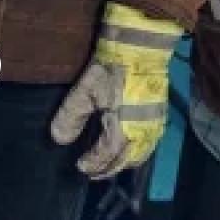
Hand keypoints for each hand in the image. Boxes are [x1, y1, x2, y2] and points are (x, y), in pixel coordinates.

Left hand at [50, 3, 182, 179]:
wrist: (142, 46)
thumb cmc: (111, 67)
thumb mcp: (85, 90)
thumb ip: (71, 117)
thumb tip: (58, 140)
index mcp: (122, 129)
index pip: (105, 156)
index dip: (93, 164)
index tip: (80, 167)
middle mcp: (141, 133)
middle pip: (125, 160)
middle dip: (109, 169)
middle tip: (93, 173)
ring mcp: (155, 125)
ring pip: (141, 154)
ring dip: (125, 163)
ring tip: (110, 165)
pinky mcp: (161, 115)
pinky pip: (151, 143)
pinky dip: (139, 152)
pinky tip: (131, 147)